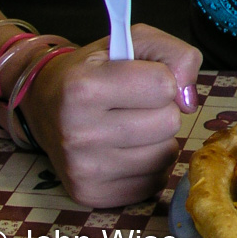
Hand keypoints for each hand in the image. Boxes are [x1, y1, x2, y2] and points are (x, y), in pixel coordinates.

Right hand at [21, 23, 201, 206]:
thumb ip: (177, 54)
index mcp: (84, 87)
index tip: (143, 76)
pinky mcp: (91, 196)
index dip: (163, 76)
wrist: (47, 104)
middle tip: (136, 102)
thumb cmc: (98, 67)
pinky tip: (128, 148)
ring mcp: (83, 170)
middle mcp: (78, 133)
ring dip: (159, 137)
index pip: (164, 85)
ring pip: (166, 154)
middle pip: (169, 122)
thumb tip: (189, 100)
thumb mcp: (136, 40)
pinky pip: (155, 181)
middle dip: (162, 108)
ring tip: (131, 123)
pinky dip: (151, 163)